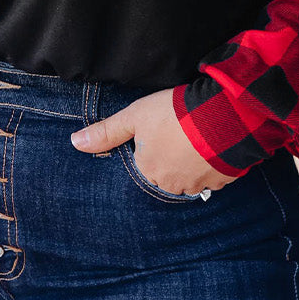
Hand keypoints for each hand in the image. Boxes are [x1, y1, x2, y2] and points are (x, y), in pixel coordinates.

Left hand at [69, 88, 238, 197]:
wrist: (221, 117)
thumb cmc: (174, 115)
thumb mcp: (134, 116)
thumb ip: (106, 132)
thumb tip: (74, 143)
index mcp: (149, 171)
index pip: (145, 162)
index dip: (153, 143)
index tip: (163, 128)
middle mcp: (172, 185)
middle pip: (168, 171)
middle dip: (173, 155)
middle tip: (181, 130)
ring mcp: (199, 184)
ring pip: (192, 175)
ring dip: (194, 160)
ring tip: (200, 135)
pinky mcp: (224, 180)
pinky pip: (215, 174)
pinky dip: (215, 162)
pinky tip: (216, 143)